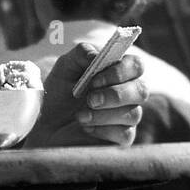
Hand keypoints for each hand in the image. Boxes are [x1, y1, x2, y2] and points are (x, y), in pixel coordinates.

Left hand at [26, 43, 147, 148]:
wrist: (48, 121)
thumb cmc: (60, 89)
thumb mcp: (66, 66)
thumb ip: (82, 53)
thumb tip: (97, 55)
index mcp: (119, 70)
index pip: (136, 65)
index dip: (120, 72)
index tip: (94, 80)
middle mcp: (129, 92)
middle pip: (142, 90)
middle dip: (114, 95)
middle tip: (90, 100)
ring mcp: (128, 115)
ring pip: (134, 114)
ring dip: (104, 115)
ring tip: (80, 116)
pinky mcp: (123, 137)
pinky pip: (126, 135)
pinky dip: (104, 130)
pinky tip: (87, 127)